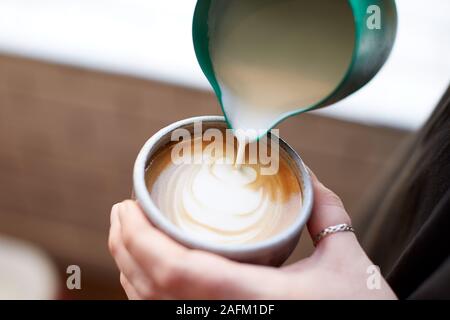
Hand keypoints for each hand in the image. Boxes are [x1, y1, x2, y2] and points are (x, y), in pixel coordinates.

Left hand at [108, 169, 396, 298]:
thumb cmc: (360, 312)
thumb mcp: (348, 262)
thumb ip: (326, 212)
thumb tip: (307, 175)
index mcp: (254, 298)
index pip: (176, 271)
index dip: (139, 239)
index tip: (127, 205)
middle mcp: (227, 319)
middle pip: (150, 288)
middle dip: (125, 245)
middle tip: (122, 210)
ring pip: (150, 307)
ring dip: (129, 267)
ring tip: (126, 234)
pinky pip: (163, 317)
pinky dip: (145, 292)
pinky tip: (146, 272)